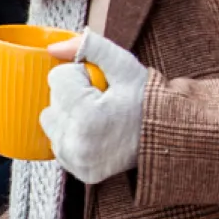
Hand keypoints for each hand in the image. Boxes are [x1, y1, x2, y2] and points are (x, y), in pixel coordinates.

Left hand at [39, 31, 150, 184]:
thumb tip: (52, 48)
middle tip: (103, 101)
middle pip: (52, 100)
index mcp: (88, 116)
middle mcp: (78, 143)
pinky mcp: (80, 171)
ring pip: (50, 121)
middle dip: (73, 95)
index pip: (57, 78)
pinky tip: (95, 132)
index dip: (80, 75)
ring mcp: (77, 161)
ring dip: (69, 114)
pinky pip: (58, 141)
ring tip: (98, 116)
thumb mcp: (124, 65)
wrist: (168, 136)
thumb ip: (90, 47)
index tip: (102, 85)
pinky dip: (72, 134)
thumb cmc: (148, 99)